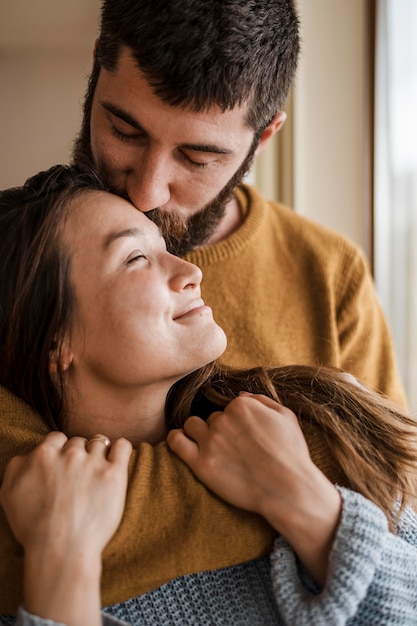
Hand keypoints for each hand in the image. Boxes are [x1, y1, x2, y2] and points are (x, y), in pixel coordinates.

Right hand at [0, 431, 131, 625]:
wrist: (60, 549)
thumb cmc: (33, 527)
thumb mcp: (8, 493)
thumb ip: (17, 466)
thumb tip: (28, 455)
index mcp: (44, 454)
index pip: (57, 438)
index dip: (60, 451)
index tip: (62, 467)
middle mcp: (70, 454)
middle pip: (78, 442)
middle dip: (78, 456)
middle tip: (78, 477)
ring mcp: (94, 463)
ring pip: (100, 444)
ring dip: (98, 455)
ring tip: (97, 474)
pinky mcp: (115, 474)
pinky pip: (122, 447)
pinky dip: (121, 449)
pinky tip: (117, 459)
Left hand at [167, 393, 340, 584]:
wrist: (289, 489)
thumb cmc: (291, 453)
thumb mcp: (285, 416)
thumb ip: (261, 400)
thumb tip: (239, 396)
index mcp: (241, 405)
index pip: (228, 407)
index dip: (237, 422)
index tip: (245, 437)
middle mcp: (223, 419)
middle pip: (212, 418)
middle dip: (220, 430)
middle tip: (234, 449)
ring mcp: (211, 442)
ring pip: (192, 425)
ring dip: (198, 433)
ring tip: (210, 447)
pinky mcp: (201, 464)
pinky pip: (176, 442)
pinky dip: (176, 439)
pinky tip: (183, 442)